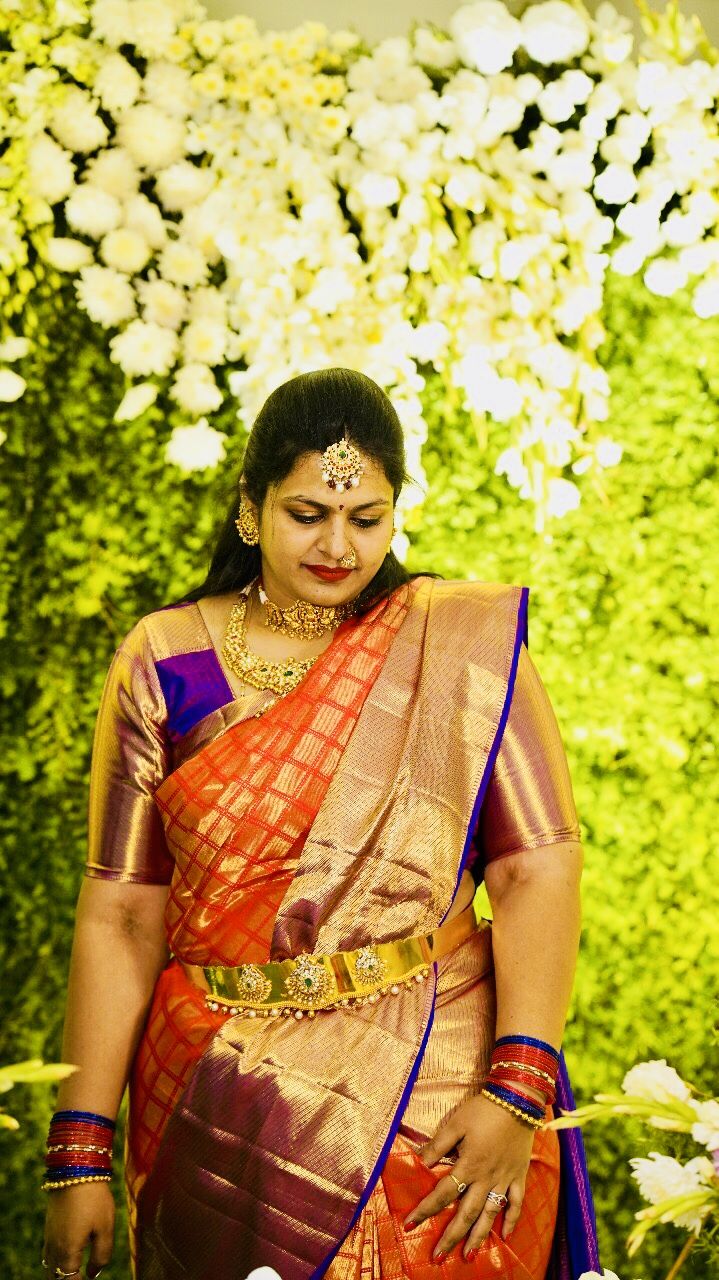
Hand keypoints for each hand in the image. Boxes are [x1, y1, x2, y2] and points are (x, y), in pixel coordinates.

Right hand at [42, 1182, 114, 1278]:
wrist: (75, 1169)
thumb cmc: (94, 1198)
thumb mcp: (106, 1227)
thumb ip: (102, 1255)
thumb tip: (94, 1274)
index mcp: (67, 1252)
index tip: (90, 1279)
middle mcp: (54, 1248)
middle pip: (56, 1277)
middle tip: (83, 1276)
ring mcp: (49, 1237)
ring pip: (50, 1266)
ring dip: (61, 1272)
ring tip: (77, 1271)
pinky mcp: (49, 1227)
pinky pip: (49, 1254)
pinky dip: (57, 1261)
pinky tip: (69, 1258)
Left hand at [402, 1092, 538, 1261]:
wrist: (517, 1100)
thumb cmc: (483, 1110)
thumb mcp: (455, 1124)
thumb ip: (437, 1145)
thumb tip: (418, 1162)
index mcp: (468, 1165)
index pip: (442, 1193)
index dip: (424, 1210)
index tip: (409, 1224)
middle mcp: (486, 1178)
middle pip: (466, 1213)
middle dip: (450, 1237)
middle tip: (438, 1258)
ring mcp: (505, 1179)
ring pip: (490, 1214)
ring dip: (478, 1237)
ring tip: (468, 1256)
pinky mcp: (519, 1175)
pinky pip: (517, 1203)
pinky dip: (512, 1220)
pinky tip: (505, 1236)